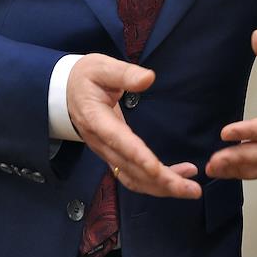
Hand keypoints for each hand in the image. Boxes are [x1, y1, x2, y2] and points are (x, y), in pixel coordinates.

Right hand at [66, 53, 201, 198]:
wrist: (64, 92)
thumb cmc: (85, 78)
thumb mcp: (101, 67)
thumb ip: (124, 73)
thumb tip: (149, 78)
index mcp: (96, 119)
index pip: (118, 141)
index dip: (138, 157)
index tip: (158, 169)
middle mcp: (101, 143)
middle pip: (131, 169)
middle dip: (162, 182)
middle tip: (192, 189)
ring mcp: (106, 153)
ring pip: (133, 179)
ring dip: (161, 187)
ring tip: (190, 187)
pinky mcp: (113, 156)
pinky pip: (133, 176)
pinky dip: (154, 182)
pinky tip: (176, 178)